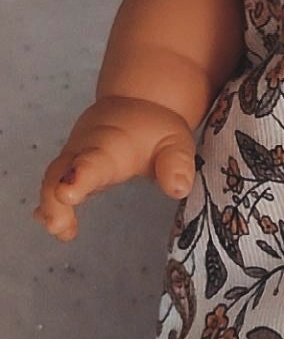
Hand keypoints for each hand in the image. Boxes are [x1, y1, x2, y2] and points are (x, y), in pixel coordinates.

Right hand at [34, 96, 196, 240]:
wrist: (137, 107)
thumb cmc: (155, 130)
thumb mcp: (175, 141)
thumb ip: (176, 162)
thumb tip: (178, 188)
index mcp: (112, 144)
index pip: (94, 159)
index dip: (81, 175)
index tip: (70, 192)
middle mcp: (85, 149)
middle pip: (62, 170)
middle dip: (56, 195)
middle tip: (56, 224)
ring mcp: (74, 159)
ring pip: (54, 179)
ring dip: (51, 206)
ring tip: (58, 230)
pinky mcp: (70, 170)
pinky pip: (55, 186)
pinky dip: (52, 207)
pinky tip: (60, 230)